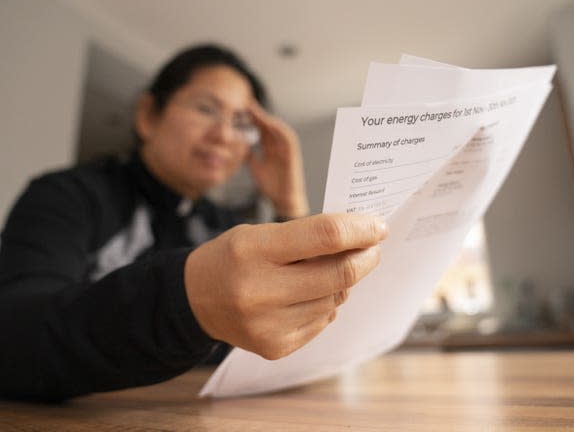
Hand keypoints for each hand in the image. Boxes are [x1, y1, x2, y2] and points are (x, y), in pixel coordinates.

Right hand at [184, 213, 387, 359]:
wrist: (196, 300)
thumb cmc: (231, 258)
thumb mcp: (258, 233)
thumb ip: (306, 235)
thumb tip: (359, 239)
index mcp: (252, 250)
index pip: (324, 236)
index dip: (360, 229)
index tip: (378, 226)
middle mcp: (259, 290)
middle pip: (339, 274)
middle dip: (365, 259)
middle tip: (372, 249)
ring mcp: (268, 325)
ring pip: (335, 299)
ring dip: (341, 283)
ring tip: (323, 272)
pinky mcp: (276, 347)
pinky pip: (323, 321)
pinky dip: (324, 304)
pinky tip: (305, 296)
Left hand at [246, 103, 308, 217]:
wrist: (283, 200)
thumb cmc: (271, 186)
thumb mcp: (255, 167)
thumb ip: (249, 155)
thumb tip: (239, 146)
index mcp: (270, 147)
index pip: (260, 129)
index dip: (251, 119)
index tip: (239, 109)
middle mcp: (278, 145)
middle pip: (267, 125)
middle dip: (257, 114)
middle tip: (245, 102)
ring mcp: (286, 148)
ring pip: (276, 128)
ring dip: (266, 118)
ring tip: (255, 109)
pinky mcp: (293, 153)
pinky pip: (288, 138)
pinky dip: (279, 129)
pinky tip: (269, 123)